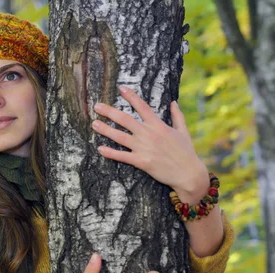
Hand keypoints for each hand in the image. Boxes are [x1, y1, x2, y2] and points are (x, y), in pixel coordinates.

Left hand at [91, 86, 208, 201]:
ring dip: (105, 130)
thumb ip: (177, 116)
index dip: (131, 96)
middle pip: (125, 119)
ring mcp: (144, 148)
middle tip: (96, 106)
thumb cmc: (186, 152)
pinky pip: (122, 156)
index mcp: (158, 125)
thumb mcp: (183, 131)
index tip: (120, 88)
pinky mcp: (141, 162)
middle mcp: (149, 134)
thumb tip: (174, 102)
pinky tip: (100, 149)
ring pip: (120, 136)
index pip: (142, 107)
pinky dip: (110, 153)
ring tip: (94, 124)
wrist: (189, 173)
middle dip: (109, 112)